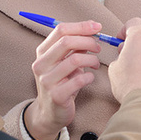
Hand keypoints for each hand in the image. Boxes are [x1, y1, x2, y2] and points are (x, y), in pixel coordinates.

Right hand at [25, 20, 102, 139]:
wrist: (50, 113)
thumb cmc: (61, 83)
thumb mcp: (64, 62)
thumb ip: (74, 47)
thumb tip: (92, 30)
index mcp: (42, 52)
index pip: (60, 30)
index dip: (81, 26)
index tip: (97, 27)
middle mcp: (41, 64)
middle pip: (66, 42)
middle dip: (88, 41)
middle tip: (98, 47)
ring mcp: (47, 80)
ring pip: (75, 60)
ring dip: (91, 59)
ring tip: (95, 64)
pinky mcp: (57, 95)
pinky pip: (79, 80)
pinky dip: (89, 77)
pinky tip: (90, 78)